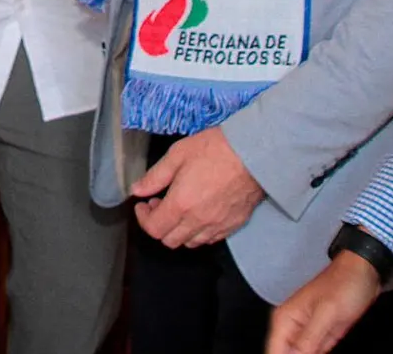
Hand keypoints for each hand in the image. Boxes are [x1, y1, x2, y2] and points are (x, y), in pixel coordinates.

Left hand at [129, 126, 264, 248]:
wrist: (255, 153)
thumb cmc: (215, 148)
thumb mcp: (178, 154)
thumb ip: (155, 176)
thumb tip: (137, 190)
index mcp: (181, 205)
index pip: (154, 229)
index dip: (144, 218)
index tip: (144, 203)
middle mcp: (197, 222)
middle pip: (170, 240)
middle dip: (159, 225)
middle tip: (161, 203)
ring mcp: (217, 226)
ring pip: (190, 243)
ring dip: (179, 230)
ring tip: (180, 209)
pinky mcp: (233, 225)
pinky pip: (210, 239)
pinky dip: (199, 232)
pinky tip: (200, 214)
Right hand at [266, 251, 380, 353]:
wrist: (365, 272)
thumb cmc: (345, 284)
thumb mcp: (327, 313)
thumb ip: (307, 339)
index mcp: (285, 319)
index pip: (274, 352)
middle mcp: (292, 327)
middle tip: (318, 351)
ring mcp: (307, 333)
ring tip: (325, 343)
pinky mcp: (321, 336)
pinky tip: (326, 350)